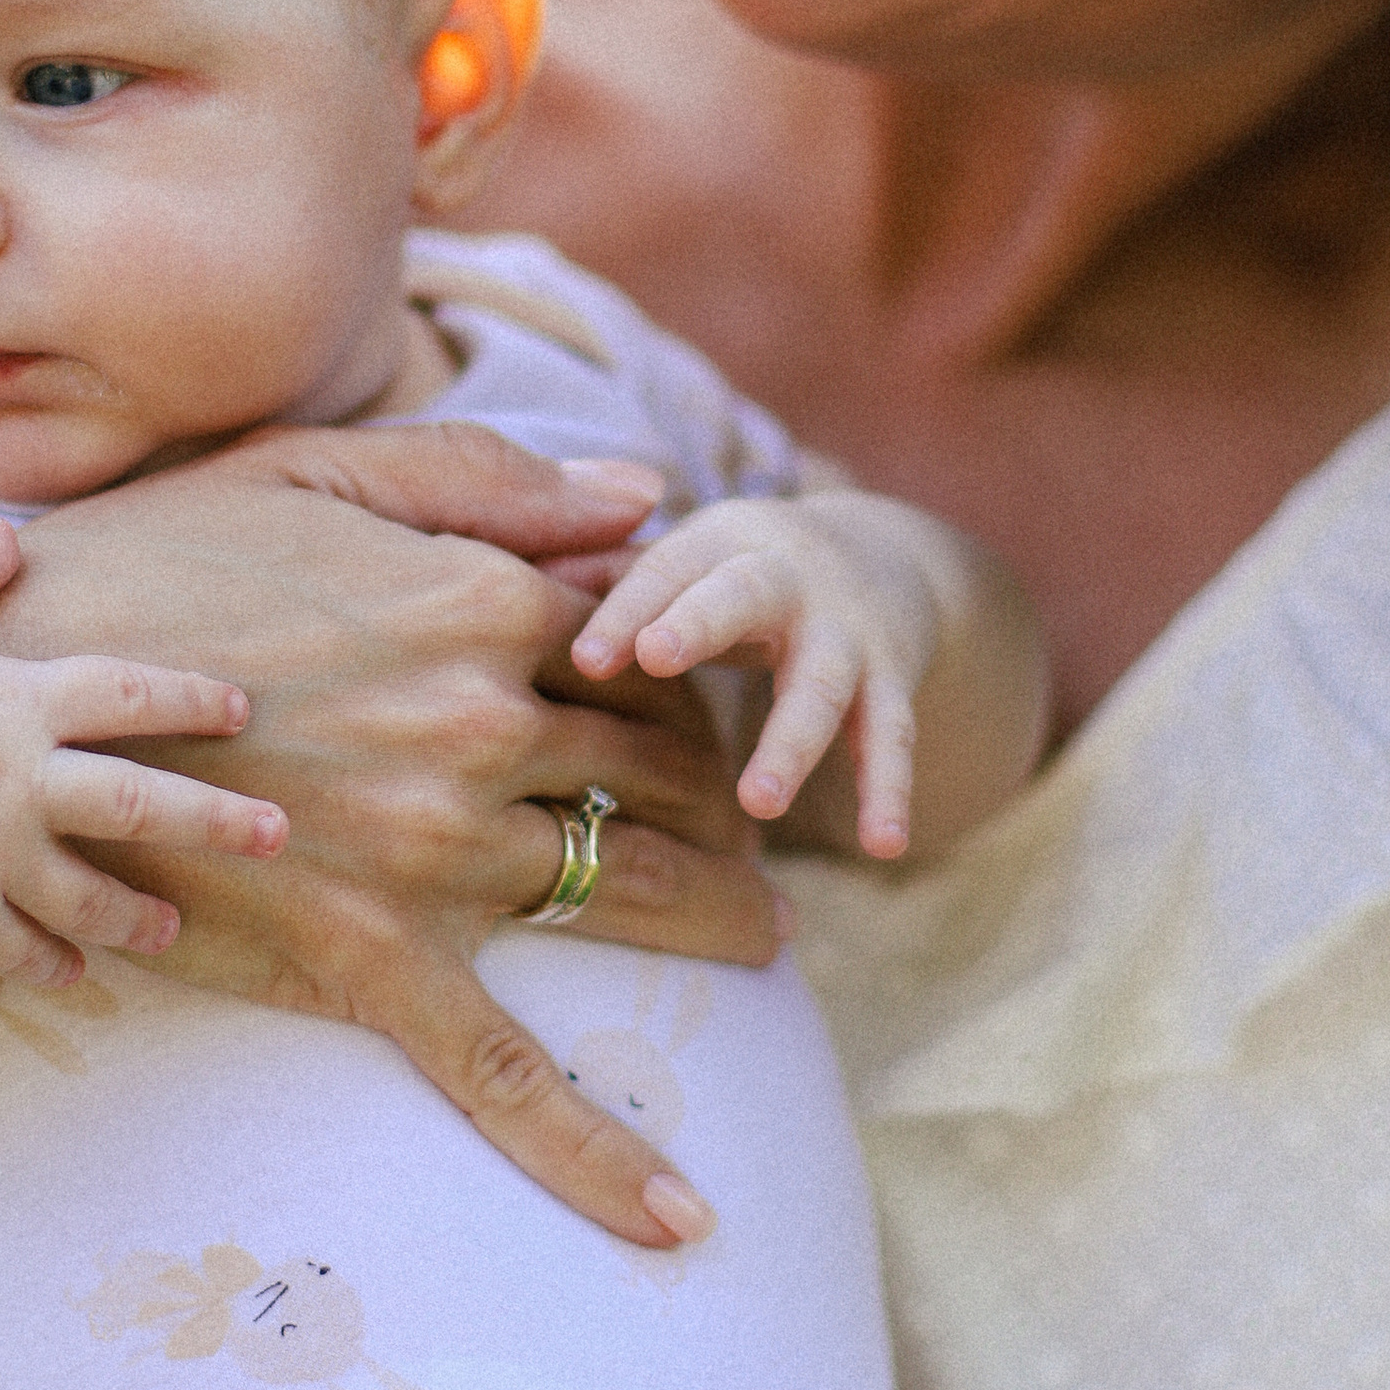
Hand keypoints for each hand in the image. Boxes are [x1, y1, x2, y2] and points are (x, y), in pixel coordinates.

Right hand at [0, 424, 784, 1245]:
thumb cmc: (153, 559)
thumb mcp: (317, 471)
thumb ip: (491, 480)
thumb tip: (646, 497)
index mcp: (481, 601)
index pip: (642, 653)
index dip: (688, 681)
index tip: (711, 705)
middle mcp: (481, 721)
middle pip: (661, 767)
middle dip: (725, 796)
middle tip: (756, 822)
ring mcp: (432, 846)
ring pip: (626, 885)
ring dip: (717, 911)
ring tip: (761, 930)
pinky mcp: (364, 954)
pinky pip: (501, 1069)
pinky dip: (597, 1150)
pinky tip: (677, 1214)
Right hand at [0, 524, 281, 985]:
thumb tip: (9, 539)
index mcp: (17, 699)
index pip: (130, 693)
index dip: (191, 697)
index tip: (240, 707)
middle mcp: (17, 777)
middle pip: (142, 803)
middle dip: (219, 822)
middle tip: (280, 835)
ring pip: (90, 896)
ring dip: (139, 917)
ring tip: (170, 926)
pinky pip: (21, 949)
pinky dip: (55, 964)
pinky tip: (78, 971)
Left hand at [570, 493, 937, 858]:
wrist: (878, 556)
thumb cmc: (732, 574)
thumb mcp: (678, 560)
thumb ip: (600, 576)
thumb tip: (498, 585)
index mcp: (717, 543)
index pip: (662, 571)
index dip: (623, 610)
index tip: (584, 659)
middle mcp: (786, 577)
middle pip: (743, 595)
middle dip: (701, 622)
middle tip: (656, 661)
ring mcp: (845, 631)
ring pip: (821, 683)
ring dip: (792, 740)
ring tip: (757, 803)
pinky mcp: (892, 679)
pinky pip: (892, 736)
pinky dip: (891, 790)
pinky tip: (884, 846)